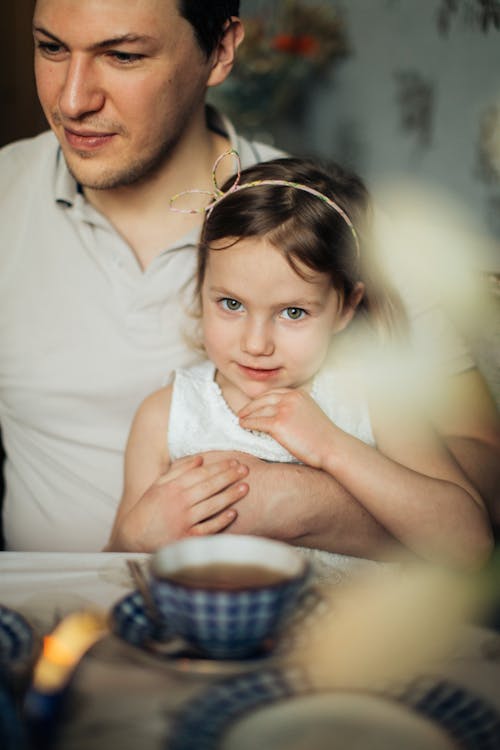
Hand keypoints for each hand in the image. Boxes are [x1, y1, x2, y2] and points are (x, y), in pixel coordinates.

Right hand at [108, 455, 248, 551]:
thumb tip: (200, 459)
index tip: (234, 461)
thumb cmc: (148, 510)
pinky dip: (221, 521)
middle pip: (210, 486)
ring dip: (230, 495)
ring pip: (212, 505)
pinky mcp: (186, 538)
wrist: (133, 538)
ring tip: (245, 487)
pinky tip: (233, 513)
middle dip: (230, 476)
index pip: (201, 473)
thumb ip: (178, 470)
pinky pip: (208, 528)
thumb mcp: (158, 486)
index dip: (220, 466)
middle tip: (246, 470)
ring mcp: (184, 521)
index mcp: (172, 487)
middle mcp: (179, 502)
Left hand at [238, 388, 336, 468]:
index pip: (274, 393)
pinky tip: (243, 426)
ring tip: (241, 419)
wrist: (332, 447)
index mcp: (298, 394)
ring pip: (258, 410)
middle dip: (251, 405)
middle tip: (242, 412)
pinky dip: (248, 423)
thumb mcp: (310, 413)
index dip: (261, 399)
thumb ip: (296, 408)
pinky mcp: (278, 423)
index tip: (254, 404)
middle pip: (263, 399)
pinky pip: (257, 422)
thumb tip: (280, 413)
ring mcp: (284, 409)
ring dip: (247, 415)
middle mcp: (290, 398)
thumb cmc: (323, 436)